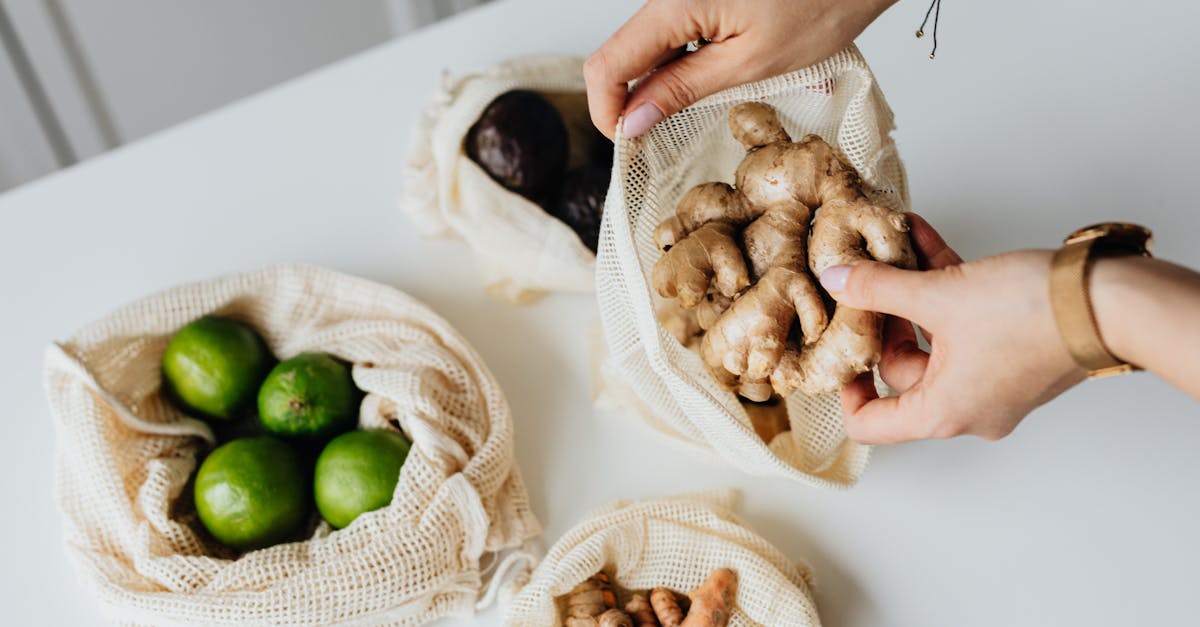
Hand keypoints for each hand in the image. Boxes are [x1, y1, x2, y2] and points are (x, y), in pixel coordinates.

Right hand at [585, 0, 896, 138]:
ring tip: (706, 98)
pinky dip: (682, 61)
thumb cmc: (822, 2)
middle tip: (668, 135)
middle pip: (622, 55)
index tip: (630, 143)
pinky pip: (672, 32)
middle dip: (634, 101)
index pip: (606, 66)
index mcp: (674, 4)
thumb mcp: (751, 63)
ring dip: (661, 82)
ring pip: (646, 46)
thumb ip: (682, 91)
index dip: (608, 112)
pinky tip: (715, 73)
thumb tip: (632, 121)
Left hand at [818, 215, 1086, 443]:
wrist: (1111, 302)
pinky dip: (945, 286)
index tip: (841, 349)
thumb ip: (880, 288)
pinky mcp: (1013, 353)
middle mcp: (968, 408)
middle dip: (884, 317)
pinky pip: (964, 324)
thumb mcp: (940, 296)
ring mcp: (993, 383)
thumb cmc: (1033, 315)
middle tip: (868, 278)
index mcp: (942, 413)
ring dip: (913, 291)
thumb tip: (838, 280)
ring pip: (934, 339)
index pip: (871, 424)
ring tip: (894, 245)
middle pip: (901, 370)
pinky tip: (924, 238)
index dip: (846, 389)